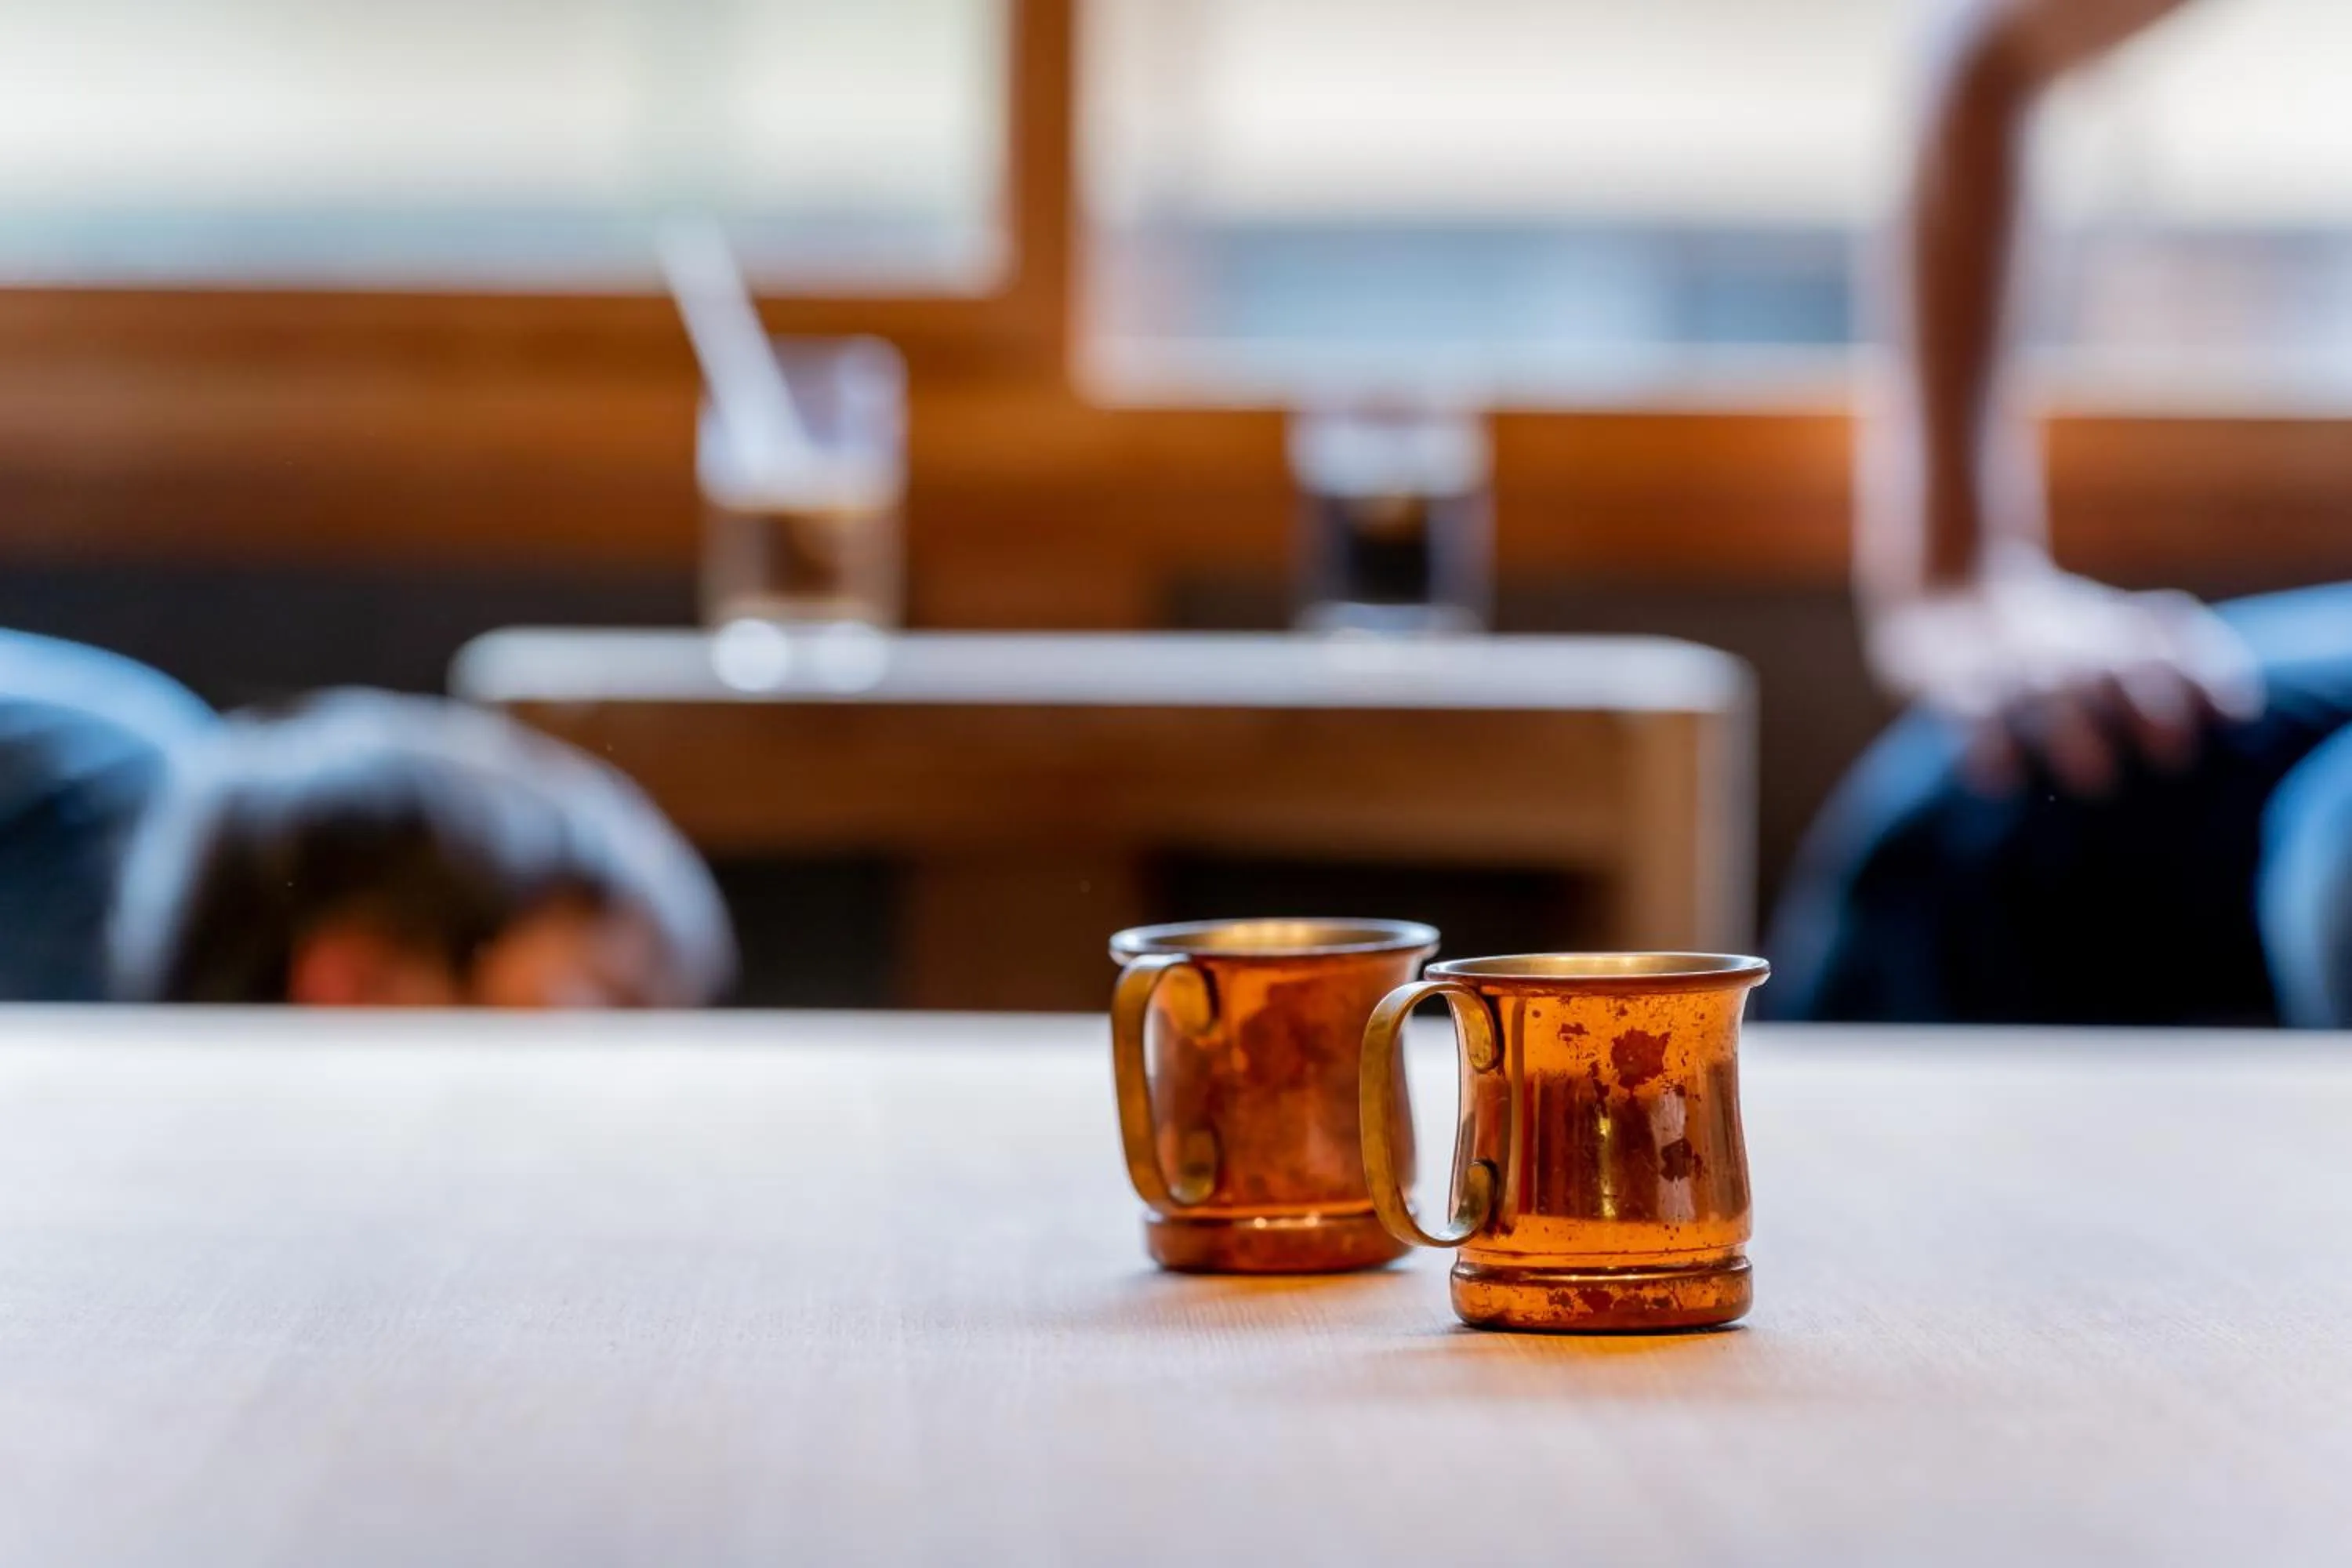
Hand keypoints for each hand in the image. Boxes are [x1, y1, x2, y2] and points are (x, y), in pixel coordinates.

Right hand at [1864, 569, 2263, 796]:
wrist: (1943, 594)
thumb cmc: (2054, 637)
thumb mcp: (2112, 627)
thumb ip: (2180, 655)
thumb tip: (2239, 712)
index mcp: (2110, 627)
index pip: (2168, 640)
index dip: (2204, 675)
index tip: (2234, 720)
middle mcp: (2064, 641)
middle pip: (2113, 667)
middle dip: (2147, 706)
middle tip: (2174, 758)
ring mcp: (2007, 662)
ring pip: (2046, 690)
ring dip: (2071, 731)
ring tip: (2095, 781)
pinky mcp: (1948, 683)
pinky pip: (1966, 713)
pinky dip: (1983, 744)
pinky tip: (1998, 780)